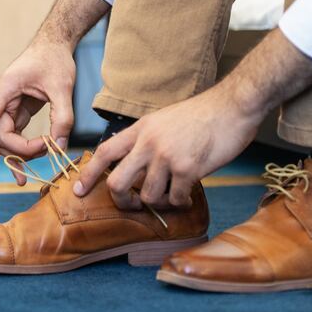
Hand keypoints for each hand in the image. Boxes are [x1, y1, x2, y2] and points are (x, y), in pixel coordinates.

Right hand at [0, 42, 76, 184]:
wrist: (55, 45)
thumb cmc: (55, 59)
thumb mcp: (62, 86)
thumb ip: (62, 116)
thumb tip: (59, 146)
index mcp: (5, 88)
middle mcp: (2, 99)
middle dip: (19, 149)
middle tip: (48, 149)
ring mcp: (9, 107)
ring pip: (6, 138)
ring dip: (22, 152)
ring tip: (47, 153)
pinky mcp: (19, 112)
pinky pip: (16, 135)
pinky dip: (25, 147)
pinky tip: (37, 156)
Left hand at [73, 86, 265, 208]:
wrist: (233, 107)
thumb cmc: (202, 115)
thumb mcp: (164, 120)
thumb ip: (147, 140)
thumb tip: (136, 165)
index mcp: (141, 129)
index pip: (105, 152)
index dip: (88, 173)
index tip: (78, 189)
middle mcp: (149, 142)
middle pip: (117, 182)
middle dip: (122, 201)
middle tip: (134, 205)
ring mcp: (167, 156)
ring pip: (148, 196)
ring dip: (160, 202)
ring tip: (173, 194)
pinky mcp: (188, 168)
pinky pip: (175, 198)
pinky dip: (181, 202)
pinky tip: (188, 194)